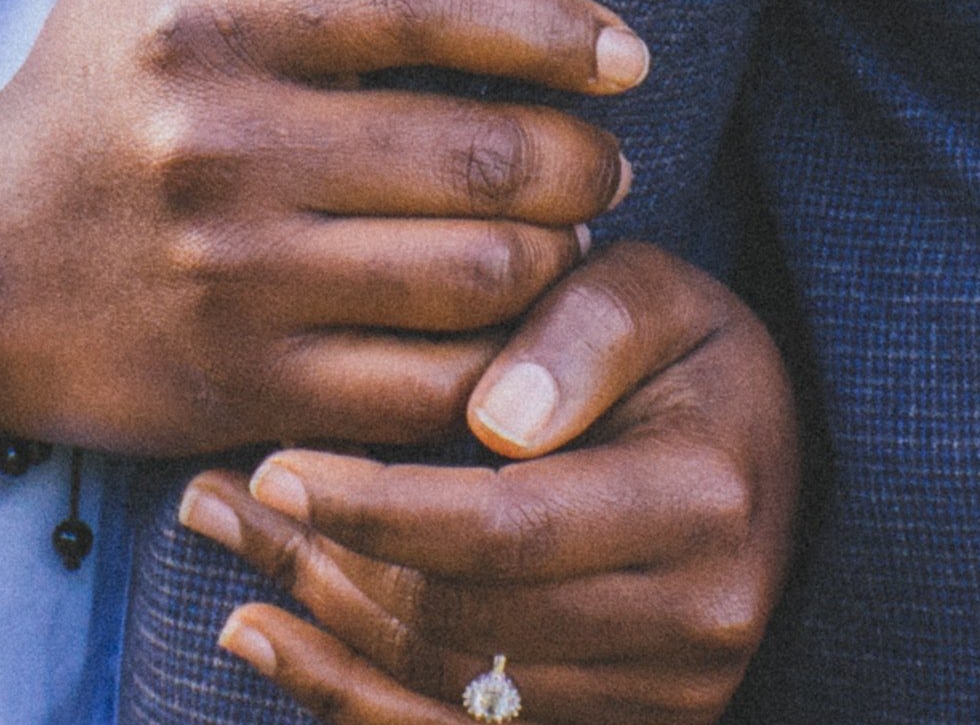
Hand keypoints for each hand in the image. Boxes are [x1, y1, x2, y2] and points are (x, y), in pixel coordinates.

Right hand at [0, 0, 653, 464]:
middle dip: (579, 160)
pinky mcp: (248, 390)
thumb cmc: (85, 92)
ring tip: (569, 237)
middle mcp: (220, 148)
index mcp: (208, 27)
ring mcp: (236, 279)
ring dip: (553, 261)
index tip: (626, 51)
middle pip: (472, 153)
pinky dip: (499, 367)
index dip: (543, 22)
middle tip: (607, 157)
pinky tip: (516, 335)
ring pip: (470, 277)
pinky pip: (427, 390)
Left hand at [184, 240, 799, 724]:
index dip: (380, 506)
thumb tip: (494, 420)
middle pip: (466, 617)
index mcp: (706, 505)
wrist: (759, 457)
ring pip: (450, 682)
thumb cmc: (687, 355)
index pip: (509, 528)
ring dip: (322, 620)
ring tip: (225, 535)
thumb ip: (583, 329)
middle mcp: (699, 623)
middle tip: (220, 494)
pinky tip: (266, 639)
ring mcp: (666, 698)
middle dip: (327, 559)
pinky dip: (351, 698)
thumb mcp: (657, 295)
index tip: (275, 466)